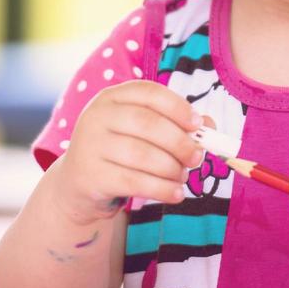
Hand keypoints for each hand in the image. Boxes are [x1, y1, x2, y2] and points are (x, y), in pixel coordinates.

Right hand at [47, 80, 207, 225]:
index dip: (178, 107)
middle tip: (196, 158)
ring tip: (183, 177)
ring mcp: (90, 146)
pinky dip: (162, 190)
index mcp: (112, 97)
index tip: (198, 125)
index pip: (149, 93)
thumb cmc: (120, 152)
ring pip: (143, 156)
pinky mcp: (90, 176)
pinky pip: (134, 182)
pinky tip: (176, 194)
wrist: (78, 184)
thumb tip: (210, 126)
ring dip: (172, 169)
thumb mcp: (143, 133)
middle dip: (180, 142)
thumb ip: (176, 125)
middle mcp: (97, 116)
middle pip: (148, 124)